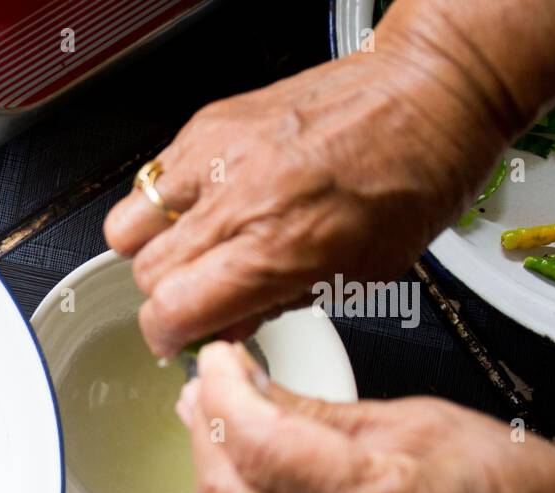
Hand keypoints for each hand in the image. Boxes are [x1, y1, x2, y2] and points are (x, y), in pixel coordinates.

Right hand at [103, 50, 508, 356]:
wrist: (426, 94)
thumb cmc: (409, 180)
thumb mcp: (356, 277)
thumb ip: (275, 306)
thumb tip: (222, 326)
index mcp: (277, 248)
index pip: (172, 309)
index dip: (168, 335)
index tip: (180, 336)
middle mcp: (237, 201)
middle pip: (148, 275)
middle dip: (167, 297)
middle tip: (199, 295)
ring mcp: (214, 158)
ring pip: (128, 228)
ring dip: (152, 251)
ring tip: (189, 251)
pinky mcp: (206, 126)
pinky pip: (152, 181)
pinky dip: (167, 205)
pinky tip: (206, 206)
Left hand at [178, 343, 554, 492]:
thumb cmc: (504, 484)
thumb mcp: (415, 421)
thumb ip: (313, 413)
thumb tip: (240, 383)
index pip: (265, 450)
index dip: (223, 398)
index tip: (213, 361)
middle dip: (206, 434)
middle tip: (204, 387)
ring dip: (213, 471)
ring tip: (214, 421)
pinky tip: (247, 472)